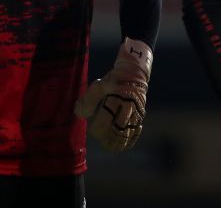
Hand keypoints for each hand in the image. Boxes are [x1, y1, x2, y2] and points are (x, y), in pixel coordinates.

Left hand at [74, 38, 151, 152]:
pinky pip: (136, 132)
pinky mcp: (141, 116)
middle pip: (118, 129)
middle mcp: (128, 106)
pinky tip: (123, 145)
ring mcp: (136, 112)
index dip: (97, 127)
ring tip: (109, 147)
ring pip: (127, 133)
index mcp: (116, 96)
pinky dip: (130, 140)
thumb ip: (88, 100)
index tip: (91, 128)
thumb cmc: (113, 80)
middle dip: (107, 138)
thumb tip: (79, 114)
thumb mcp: (99, 85)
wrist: (134, 74)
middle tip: (99, 139)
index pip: (106, 118)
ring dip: (117, 143)